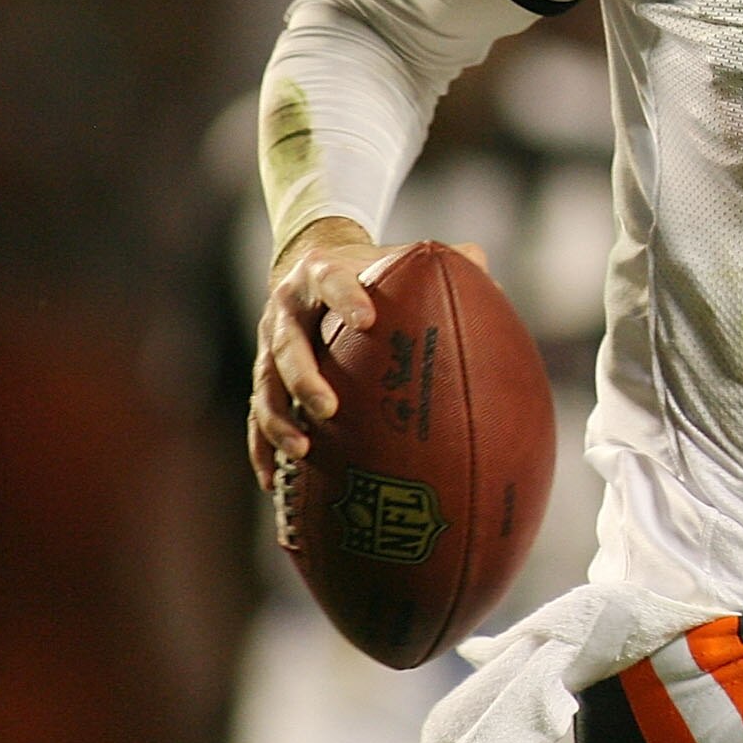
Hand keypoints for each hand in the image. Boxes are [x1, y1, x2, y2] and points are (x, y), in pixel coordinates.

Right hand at [250, 222, 493, 490]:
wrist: (314, 267)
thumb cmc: (373, 270)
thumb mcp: (400, 258)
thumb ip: (445, 262)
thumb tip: (487, 273)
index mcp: (322, 273)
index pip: (331, 280)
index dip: (346, 298)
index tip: (367, 320)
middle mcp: (288, 309)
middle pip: (287, 345)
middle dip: (305, 378)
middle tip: (330, 408)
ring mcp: (269, 345)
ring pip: (266, 386)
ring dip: (280, 420)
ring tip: (303, 450)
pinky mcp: (264, 376)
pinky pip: (255, 417)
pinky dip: (262, 448)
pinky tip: (273, 484)